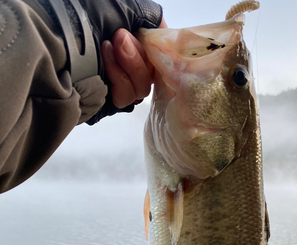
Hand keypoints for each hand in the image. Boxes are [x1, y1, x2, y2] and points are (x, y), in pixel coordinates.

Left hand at [81, 0, 164, 123]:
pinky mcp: (106, 100)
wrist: (53, 41)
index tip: (150, 39)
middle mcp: (123, 61)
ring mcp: (115, 82)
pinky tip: (102, 63)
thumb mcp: (122, 5)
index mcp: (128, 39)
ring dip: (130, 66)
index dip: (157, 48)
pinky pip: (127, 97)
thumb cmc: (81, 18)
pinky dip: (119, 80)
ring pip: (142, 87)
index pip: (156, 51)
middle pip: (152, 71)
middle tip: (120, 38)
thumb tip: (160, 26)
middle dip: (139, 54)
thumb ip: (148, 15)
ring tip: (106, 48)